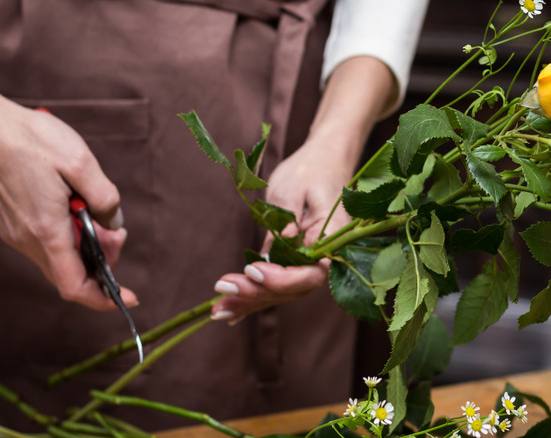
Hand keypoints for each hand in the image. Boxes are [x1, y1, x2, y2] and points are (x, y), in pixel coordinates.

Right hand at [0, 69, 136, 309]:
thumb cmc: (31, 139)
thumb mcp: (81, 163)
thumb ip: (105, 198)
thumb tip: (114, 223)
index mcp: (46, 230)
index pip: (74, 285)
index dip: (104, 298)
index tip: (129, 298)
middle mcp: (26, 239)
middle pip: (71, 274)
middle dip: (101, 262)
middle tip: (116, 231)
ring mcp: (16, 233)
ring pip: (59, 259)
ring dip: (86, 247)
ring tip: (96, 212)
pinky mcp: (12, 223)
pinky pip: (47, 244)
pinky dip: (70, 237)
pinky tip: (76, 208)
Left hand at [210, 56, 396, 322]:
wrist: (324, 159)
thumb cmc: (310, 169)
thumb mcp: (292, 188)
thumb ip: (283, 222)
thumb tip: (273, 254)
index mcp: (332, 239)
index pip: (309, 274)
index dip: (280, 279)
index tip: (252, 269)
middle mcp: (325, 258)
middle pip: (292, 288)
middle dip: (256, 293)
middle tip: (222, 288)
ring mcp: (311, 262)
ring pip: (282, 292)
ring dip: (250, 302)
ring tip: (218, 309)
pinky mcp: (297, 261)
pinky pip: (277, 284)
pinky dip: (254, 298)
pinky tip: (231, 313)